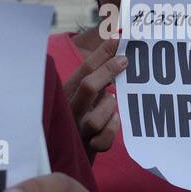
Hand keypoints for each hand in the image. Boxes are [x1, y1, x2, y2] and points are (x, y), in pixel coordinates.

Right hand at [62, 37, 124, 158]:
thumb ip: (96, 74)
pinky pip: (102, 140)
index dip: (102, 53)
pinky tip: (114, 121)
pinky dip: (111, 130)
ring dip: (108, 108)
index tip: (118, 39)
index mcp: (67, 93)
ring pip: (96, 118)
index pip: (84, 69)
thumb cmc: (81, 116)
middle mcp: (70, 110)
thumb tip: (117, 45)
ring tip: (111, 103)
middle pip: (87, 86)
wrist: (66, 152)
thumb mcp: (84, 93)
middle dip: (107, 71)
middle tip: (125, 60)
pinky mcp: (86, 147)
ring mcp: (78, 129)